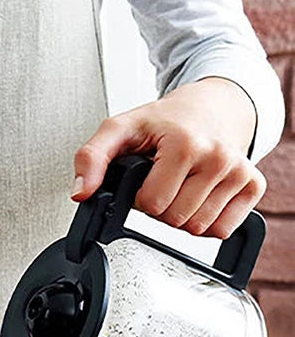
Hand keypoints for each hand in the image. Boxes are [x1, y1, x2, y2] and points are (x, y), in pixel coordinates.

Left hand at [72, 78, 265, 238]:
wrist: (211, 106)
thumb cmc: (166, 120)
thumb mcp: (120, 129)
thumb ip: (91, 158)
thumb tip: (81, 192)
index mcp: (186, 144)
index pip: (152, 205)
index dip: (140, 197)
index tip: (145, 178)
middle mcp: (218, 158)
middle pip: (174, 220)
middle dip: (160, 208)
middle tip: (163, 181)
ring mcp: (239, 172)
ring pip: (197, 228)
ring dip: (182, 215)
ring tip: (181, 185)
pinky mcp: (254, 185)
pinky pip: (222, 230)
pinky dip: (206, 221)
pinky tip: (201, 195)